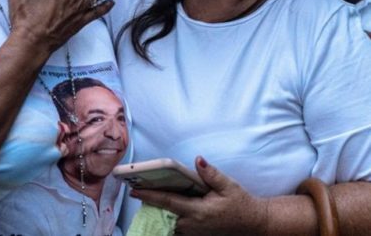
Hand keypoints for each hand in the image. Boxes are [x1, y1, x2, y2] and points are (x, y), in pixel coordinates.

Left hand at [130, 157, 268, 235]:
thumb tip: (198, 159)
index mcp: (198, 211)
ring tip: (150, 193)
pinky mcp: (197, 234)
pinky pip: (178, 226)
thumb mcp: (228, 185)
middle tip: (138, 186)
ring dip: (161, 208)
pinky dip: (171, 215)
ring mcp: (194, 232)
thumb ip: (211, 173)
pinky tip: (168, 204)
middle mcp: (193, 224)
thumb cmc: (240, 203)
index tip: (134, 190)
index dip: (149, 195)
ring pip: (170, 220)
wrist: (253, 224)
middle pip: (165, 212)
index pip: (168, 201)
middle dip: (152, 201)